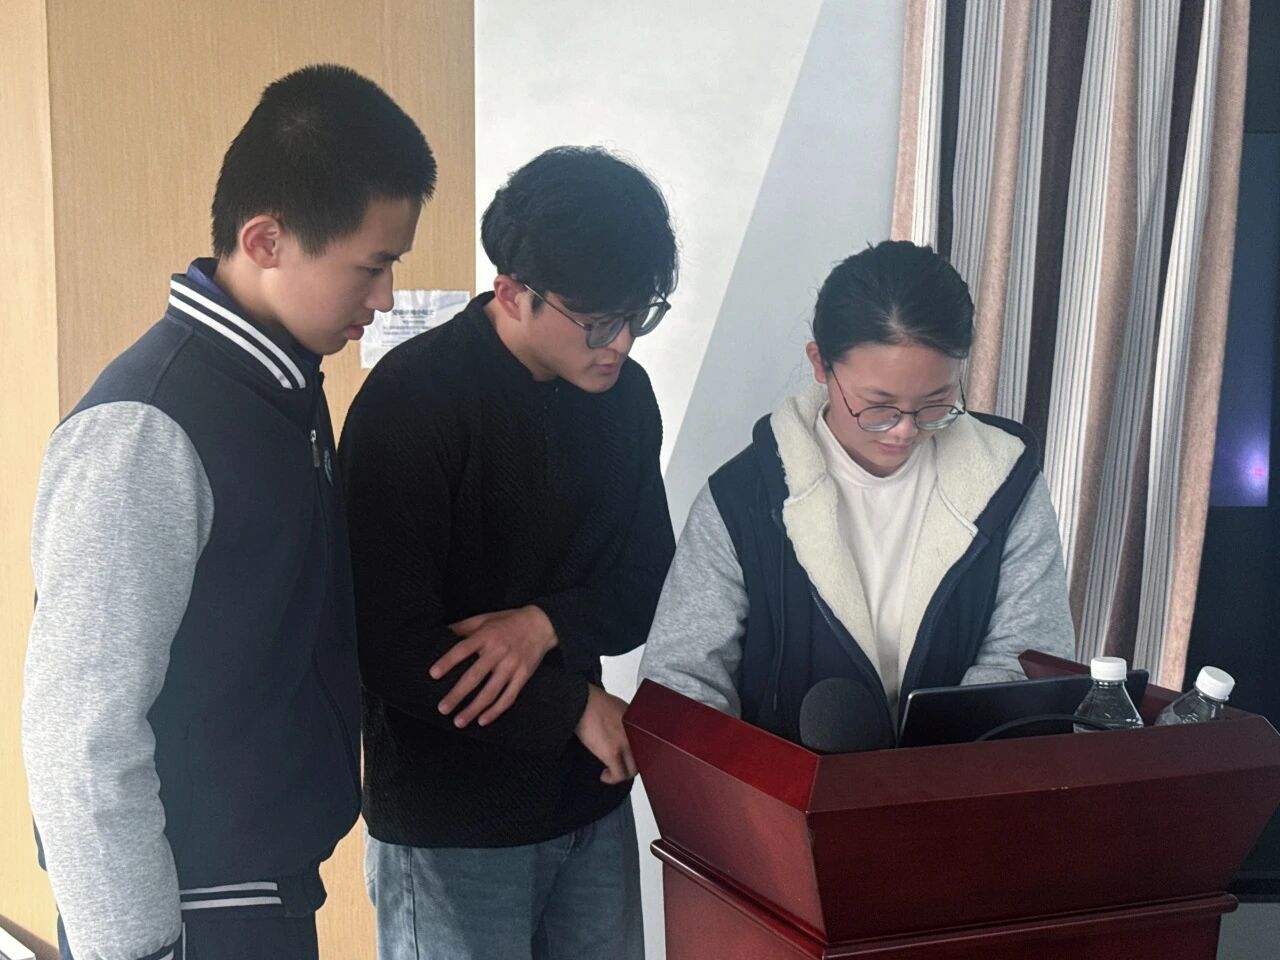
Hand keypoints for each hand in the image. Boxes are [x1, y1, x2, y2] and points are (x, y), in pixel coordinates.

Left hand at [431, 606, 557, 727]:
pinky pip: (509, 697)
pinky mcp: (523, 676)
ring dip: (474, 709)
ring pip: (491, 692)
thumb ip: (463, 627)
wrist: (541, 624)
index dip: (448, 661)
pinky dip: (496, 711)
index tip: (433, 674)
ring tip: (458, 722)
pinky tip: (482, 720)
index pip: (463, 649)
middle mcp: (498, 651)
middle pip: (475, 676)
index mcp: (486, 636)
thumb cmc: (507, 621)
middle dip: (457, 694)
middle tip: (442, 708)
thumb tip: (440, 633)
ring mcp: (512, 665)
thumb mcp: (485, 618)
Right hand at [575, 685, 636, 784]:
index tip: (631, 757)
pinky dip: (612, 779)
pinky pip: (618, 774)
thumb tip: (623, 731)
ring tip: (614, 772)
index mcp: (638, 722)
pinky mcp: (611, 752)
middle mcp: (635, 734)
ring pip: (633, 769)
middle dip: (633, 766)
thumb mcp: (619, 707)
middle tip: (623, 767)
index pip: (648, 745)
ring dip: (623, 773)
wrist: (582, 701)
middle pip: (643, 759)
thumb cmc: (594, 702)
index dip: (640, 754)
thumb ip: (626, 721)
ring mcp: (625, 744)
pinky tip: (605, 776)